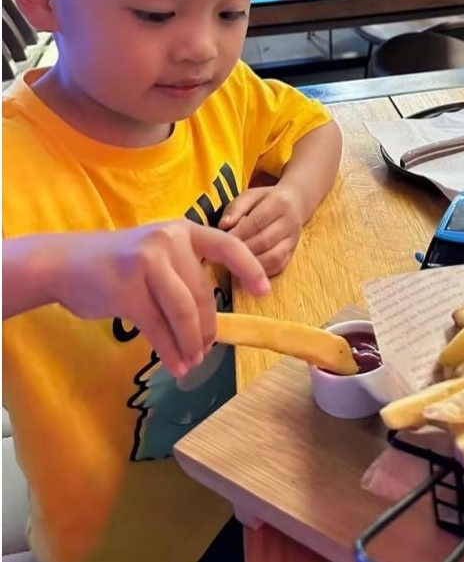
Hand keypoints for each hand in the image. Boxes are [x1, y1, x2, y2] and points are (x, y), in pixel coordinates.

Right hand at [52, 221, 269, 377]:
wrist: (66, 265)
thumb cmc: (118, 263)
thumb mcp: (157, 254)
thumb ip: (184, 273)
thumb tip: (213, 318)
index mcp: (183, 230)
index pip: (227, 246)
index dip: (250, 268)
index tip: (265, 292)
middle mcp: (169, 241)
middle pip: (203, 293)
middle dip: (208, 328)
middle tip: (206, 351)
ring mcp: (147, 263)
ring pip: (184, 313)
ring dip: (192, 344)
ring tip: (192, 362)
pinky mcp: (127, 291)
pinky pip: (158, 328)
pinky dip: (170, 351)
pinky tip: (175, 365)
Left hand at [219, 185, 306, 275]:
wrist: (295, 204)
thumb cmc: (267, 200)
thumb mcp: (250, 195)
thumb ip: (235, 208)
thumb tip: (223, 225)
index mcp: (279, 203)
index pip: (257, 221)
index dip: (239, 233)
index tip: (222, 242)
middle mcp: (290, 222)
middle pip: (265, 241)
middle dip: (244, 250)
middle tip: (226, 256)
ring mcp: (294, 239)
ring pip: (274, 257)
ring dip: (253, 263)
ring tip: (236, 264)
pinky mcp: (293, 252)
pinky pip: (279, 266)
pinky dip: (262, 270)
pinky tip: (248, 270)